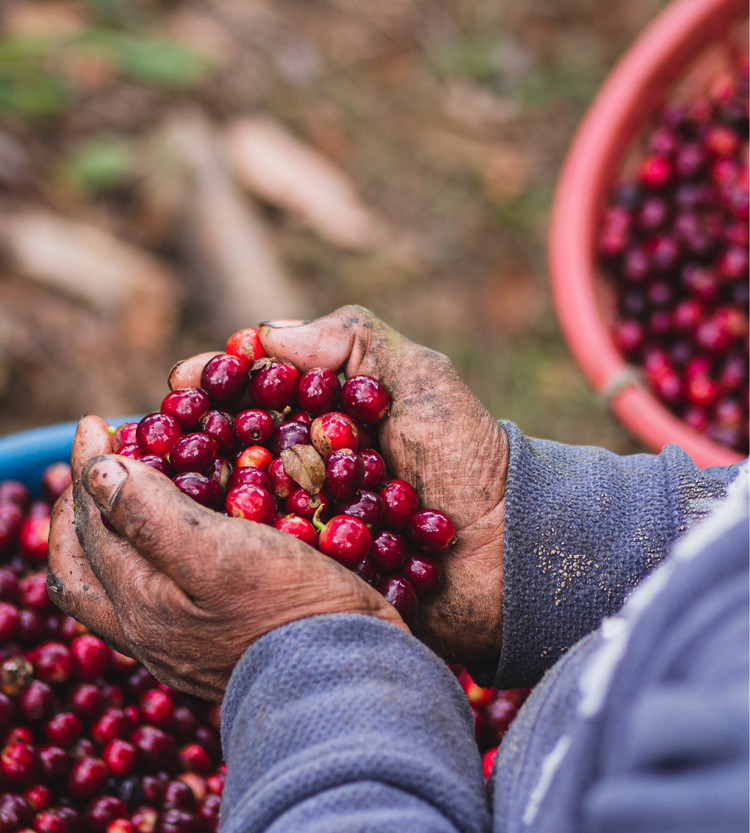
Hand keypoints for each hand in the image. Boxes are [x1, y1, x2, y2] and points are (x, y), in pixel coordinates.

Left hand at [47, 415, 406, 701]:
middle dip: (83, 507)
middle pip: (88, 563)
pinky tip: (183, 537)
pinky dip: (152, 554)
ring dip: (114, 533)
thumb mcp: (218, 553)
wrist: (343, 679)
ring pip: (119, 582)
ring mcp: (177, 645)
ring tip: (131, 493)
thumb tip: (98, 472)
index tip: (95, 424)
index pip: (89, 524)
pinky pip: (158, 594)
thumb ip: (150, 516)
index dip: (88, 468)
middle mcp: (147, 630)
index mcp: (139, 603)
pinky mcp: (211, 648)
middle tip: (100, 463)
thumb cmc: (287, 608)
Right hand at [172, 307, 508, 664]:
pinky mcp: (315, 568)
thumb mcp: (420, 376)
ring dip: (208, 492)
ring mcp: (310, 518)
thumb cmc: (466, 454)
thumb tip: (259, 335)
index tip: (180, 379)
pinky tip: (208, 538)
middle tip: (154, 437)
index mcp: (330, 417)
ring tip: (170, 485)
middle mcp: (311, 465)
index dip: (216, 383)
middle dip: (196, 438)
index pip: (257, 392)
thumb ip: (352, 338)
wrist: (508, 547)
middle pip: (238, 446)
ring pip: (244, 502)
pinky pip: (268, 554)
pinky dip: (239, 544)